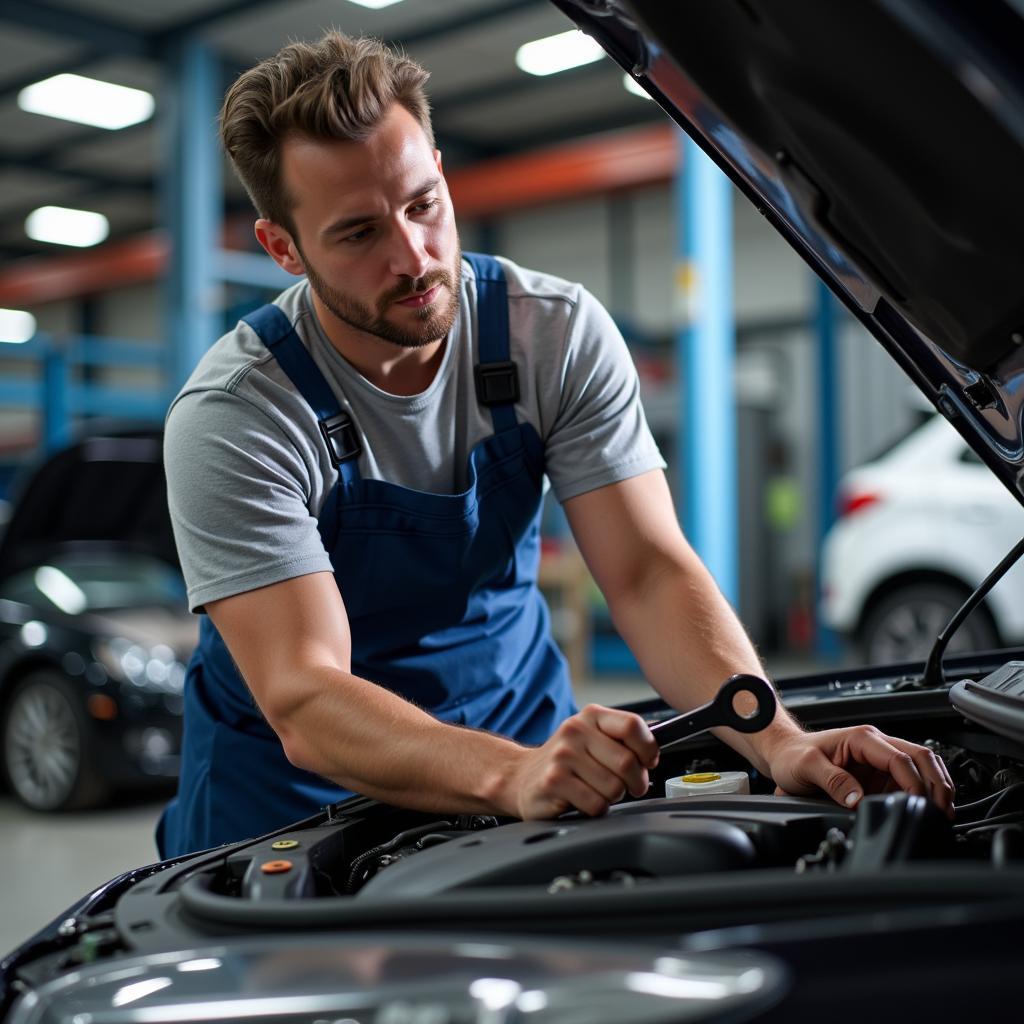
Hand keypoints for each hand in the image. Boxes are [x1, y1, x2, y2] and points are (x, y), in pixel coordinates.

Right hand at [505, 704, 659, 818]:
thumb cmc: (566, 761)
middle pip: (627, 762)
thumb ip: (622, 739)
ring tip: (597, 791)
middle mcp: (575, 730)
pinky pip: (596, 804)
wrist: (520, 777)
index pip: (632, 725)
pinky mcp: (554, 781)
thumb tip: (656, 746)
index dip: (648, 749)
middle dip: (635, 783)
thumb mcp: (592, 739)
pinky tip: (583, 800)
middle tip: (627, 787)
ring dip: (612, 797)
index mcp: (591, 716)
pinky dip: (596, 809)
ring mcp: (563, 755)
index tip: (648, 762)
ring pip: (614, 788)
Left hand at [767, 725, 954, 817]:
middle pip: (922, 757)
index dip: (915, 782)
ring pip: (922, 767)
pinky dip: (924, 793)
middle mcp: (876, 745)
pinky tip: (928, 809)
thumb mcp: (806, 766)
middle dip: (938, 783)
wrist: (784, 754)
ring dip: (936, 787)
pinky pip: (910, 781)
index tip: (919, 804)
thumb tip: (856, 799)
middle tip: (944, 810)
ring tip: (943, 812)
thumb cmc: (793, 755)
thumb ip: (832, 780)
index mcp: (862, 738)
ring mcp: (880, 760)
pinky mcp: (879, 775)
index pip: (900, 758)